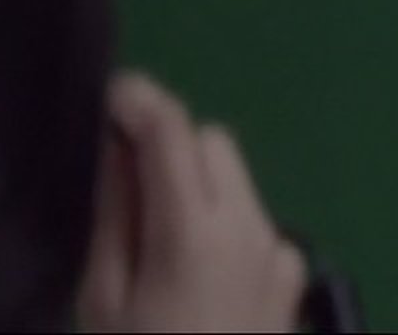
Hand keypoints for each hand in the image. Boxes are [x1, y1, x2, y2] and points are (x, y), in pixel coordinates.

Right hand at [77, 72, 307, 332]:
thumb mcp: (103, 299)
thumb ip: (114, 215)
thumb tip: (115, 145)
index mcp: (194, 230)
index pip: (172, 128)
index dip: (136, 99)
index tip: (105, 98)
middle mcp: (250, 226)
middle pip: (212, 141)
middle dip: (170, 146)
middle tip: (124, 181)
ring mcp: (280, 250)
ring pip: (238, 178)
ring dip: (199, 184)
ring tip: (158, 237)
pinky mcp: (294, 276)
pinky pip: (256, 221)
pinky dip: (227, 225)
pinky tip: (198, 275)